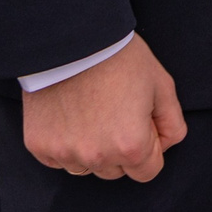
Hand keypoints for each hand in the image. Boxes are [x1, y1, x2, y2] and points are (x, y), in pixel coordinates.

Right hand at [21, 34, 184, 180]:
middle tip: (116, 111)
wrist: (73, 39)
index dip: (150, 146)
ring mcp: (64, 153)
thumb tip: (165, 143)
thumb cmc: (120, 58)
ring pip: (87, 167)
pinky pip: (59, 159)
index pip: (148, 172)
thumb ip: (172, 122)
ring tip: (92, 111)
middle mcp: (97, 156)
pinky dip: (66, 143)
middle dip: (121, 149)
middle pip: (116, 171)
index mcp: (131, 146)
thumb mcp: (162, 85)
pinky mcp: (39, 145)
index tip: (141, 122)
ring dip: (92, 148)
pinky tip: (71, 114)